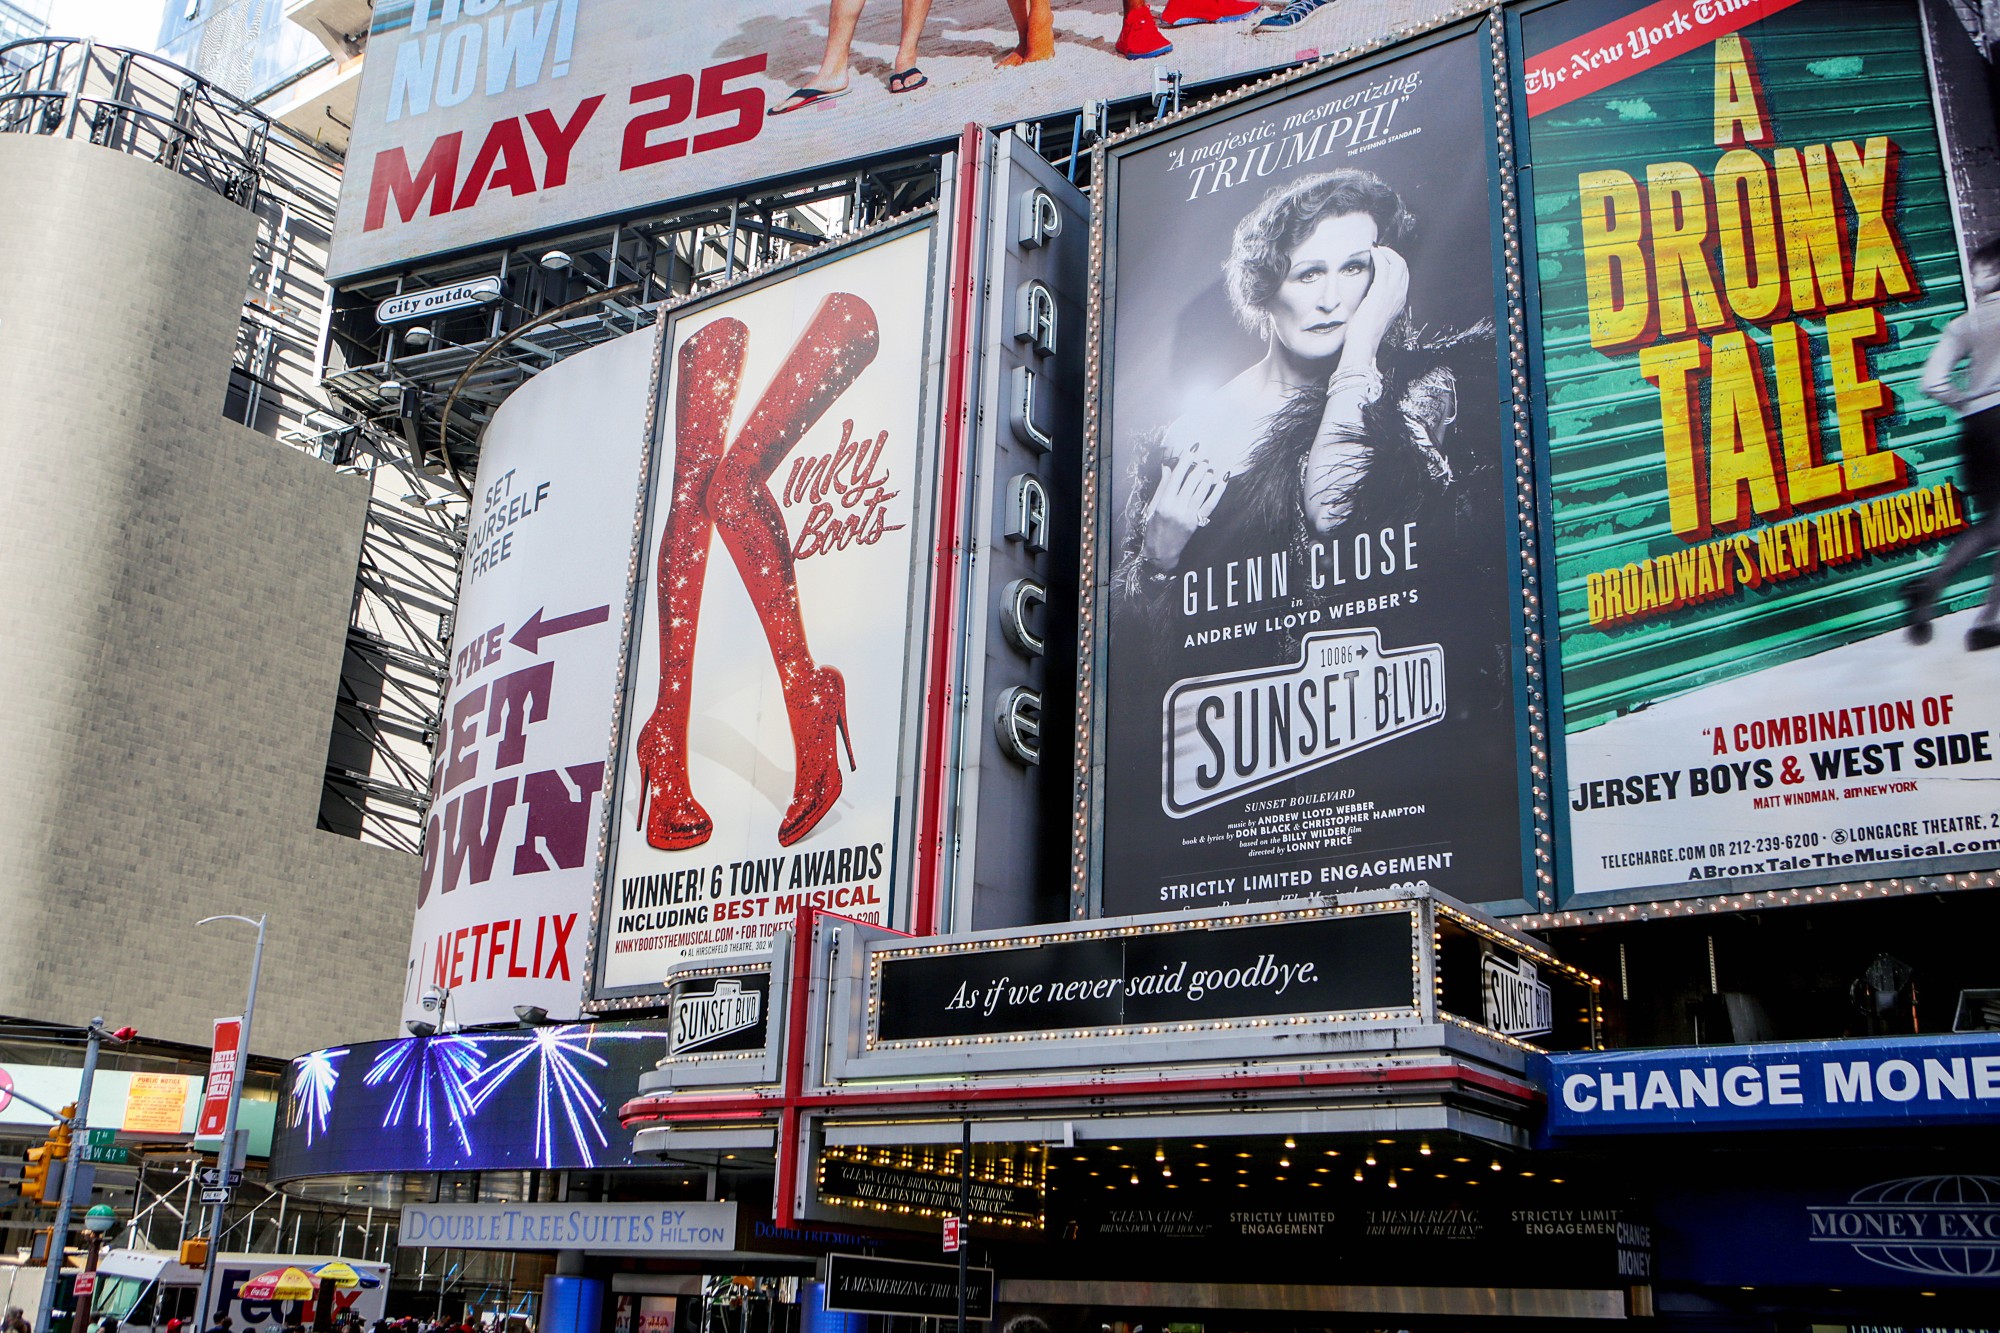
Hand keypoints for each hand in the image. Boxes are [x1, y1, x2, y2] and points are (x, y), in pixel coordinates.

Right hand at [1141, 443, 1226, 570]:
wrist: (1161, 553)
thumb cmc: (1153, 529)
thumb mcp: (1153, 506)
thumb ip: (1162, 487)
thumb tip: (1167, 467)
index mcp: (1164, 503)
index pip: (1176, 477)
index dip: (1185, 461)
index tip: (1192, 450)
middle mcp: (1177, 509)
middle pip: (1191, 483)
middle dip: (1198, 468)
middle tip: (1204, 459)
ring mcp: (1188, 516)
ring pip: (1201, 491)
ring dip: (1207, 477)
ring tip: (1210, 467)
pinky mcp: (1197, 522)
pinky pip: (1211, 504)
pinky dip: (1218, 491)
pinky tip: (1223, 481)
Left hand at [1341, 245, 1408, 366]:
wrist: (1363, 344)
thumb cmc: (1363, 334)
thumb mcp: (1375, 316)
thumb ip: (1377, 304)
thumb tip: (1369, 296)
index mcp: (1399, 302)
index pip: (1403, 276)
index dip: (1395, 263)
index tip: (1383, 258)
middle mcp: (1400, 296)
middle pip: (1403, 266)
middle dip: (1392, 254)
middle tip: (1379, 250)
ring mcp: (1392, 293)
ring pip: (1397, 263)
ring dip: (1386, 252)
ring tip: (1375, 248)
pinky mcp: (1381, 291)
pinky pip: (1384, 266)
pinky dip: (1379, 255)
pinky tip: (1371, 252)